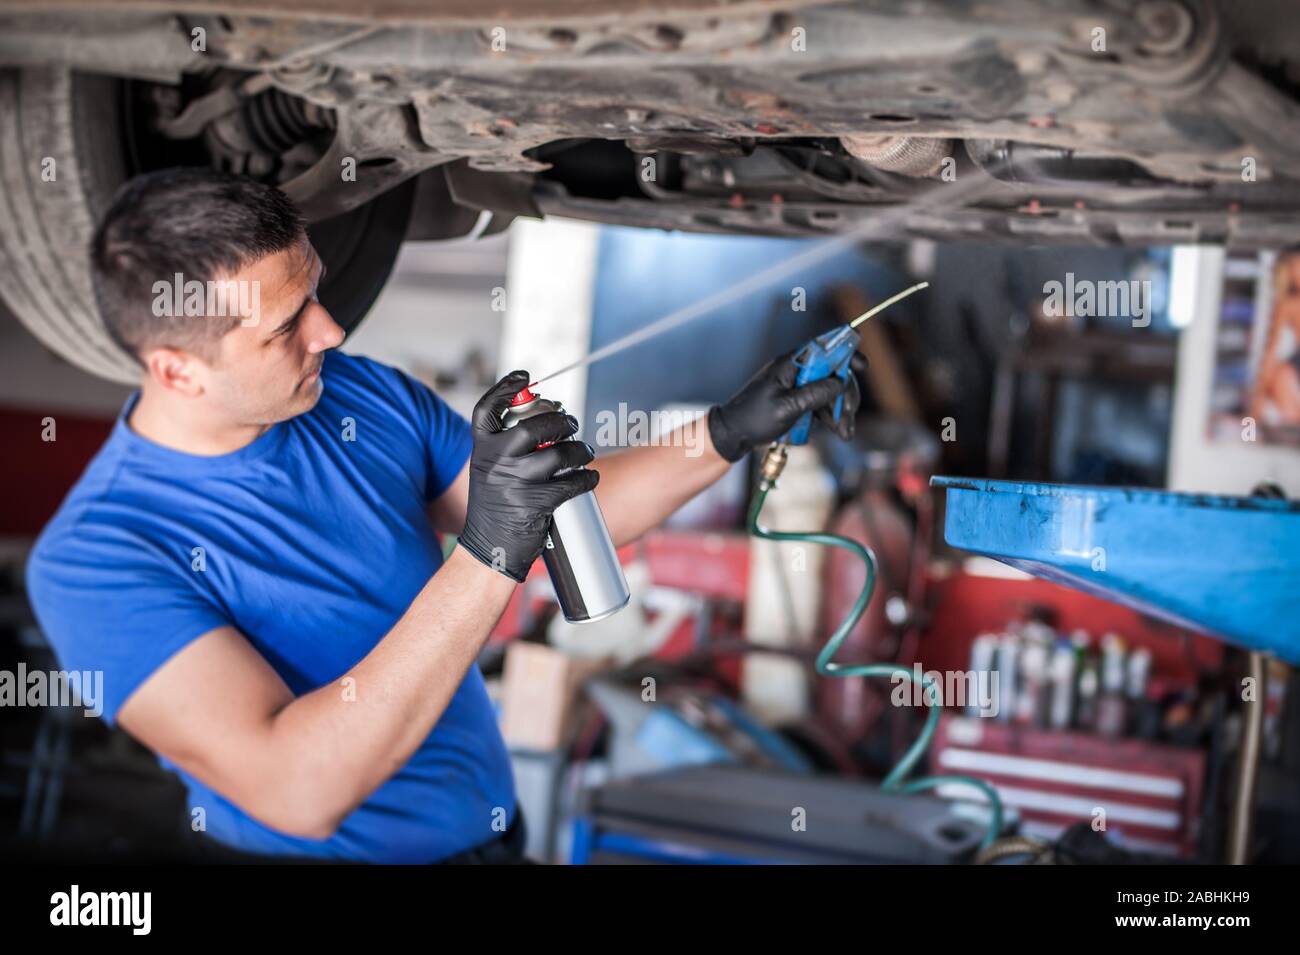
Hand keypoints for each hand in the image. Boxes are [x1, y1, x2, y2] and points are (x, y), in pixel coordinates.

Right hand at [457, 371, 598, 581]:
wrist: (488, 550)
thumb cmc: (494, 507)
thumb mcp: (489, 470)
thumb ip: (507, 447)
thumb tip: (545, 421)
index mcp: (482, 449)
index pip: (487, 408)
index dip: (505, 388)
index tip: (524, 376)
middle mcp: (495, 461)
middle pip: (535, 426)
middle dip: (561, 422)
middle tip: (573, 424)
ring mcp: (515, 482)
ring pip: (560, 454)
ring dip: (580, 452)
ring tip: (585, 454)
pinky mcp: (535, 503)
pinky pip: (571, 482)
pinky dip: (587, 478)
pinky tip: (590, 477)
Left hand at [707, 349, 865, 461]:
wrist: (732, 436)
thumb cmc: (753, 419)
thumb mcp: (787, 408)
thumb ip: (815, 394)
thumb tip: (840, 382)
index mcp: (790, 364)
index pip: (822, 348)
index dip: (845, 352)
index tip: (863, 365)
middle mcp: (795, 371)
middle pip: (832, 373)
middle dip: (845, 394)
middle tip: (849, 413)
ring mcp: (797, 387)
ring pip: (829, 392)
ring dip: (840, 411)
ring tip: (845, 432)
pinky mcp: (797, 401)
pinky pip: (821, 405)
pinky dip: (830, 417)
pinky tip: (838, 431)